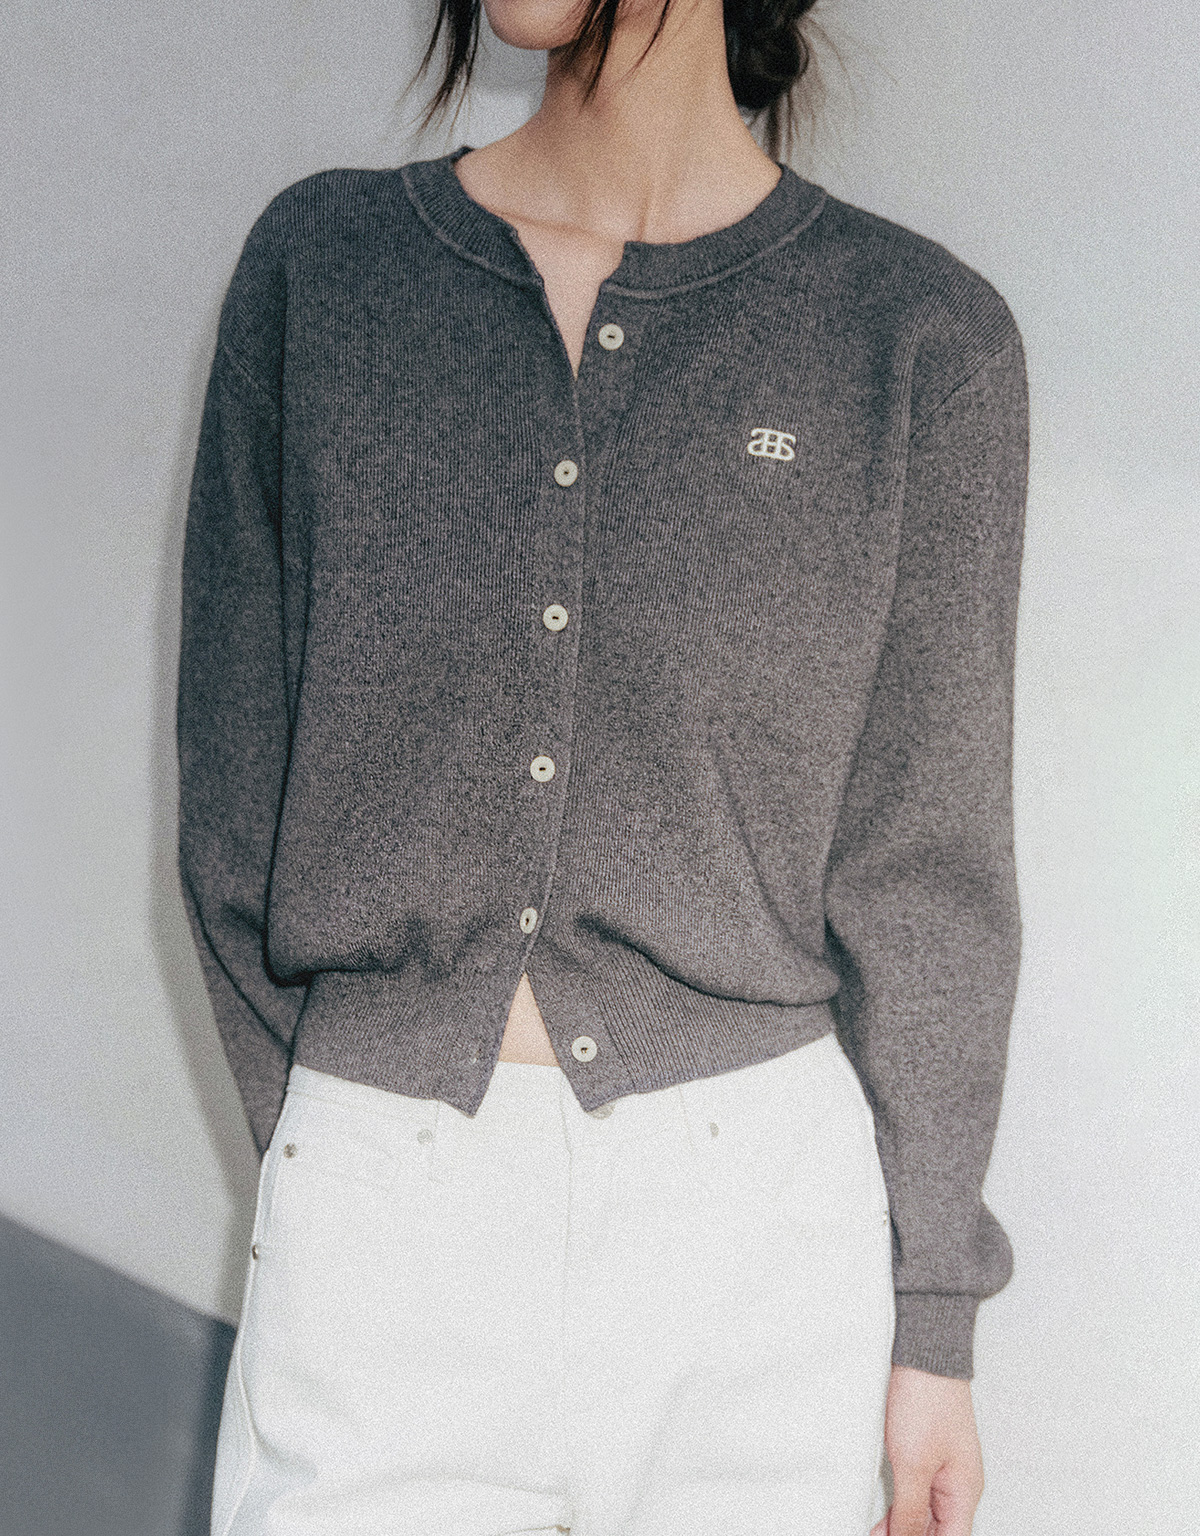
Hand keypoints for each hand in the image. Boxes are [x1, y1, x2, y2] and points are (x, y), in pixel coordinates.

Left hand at [869, 1365, 984, 1535]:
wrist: (925, 1356)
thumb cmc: (927, 1399)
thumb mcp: (913, 1464)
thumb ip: (910, 1510)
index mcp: (964, 1492)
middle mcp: (959, 1484)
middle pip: (939, 1530)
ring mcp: (945, 1469)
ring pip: (927, 1515)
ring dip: (903, 1527)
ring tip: (878, 1531)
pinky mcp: (929, 1454)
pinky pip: (919, 1494)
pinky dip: (902, 1508)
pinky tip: (885, 1516)